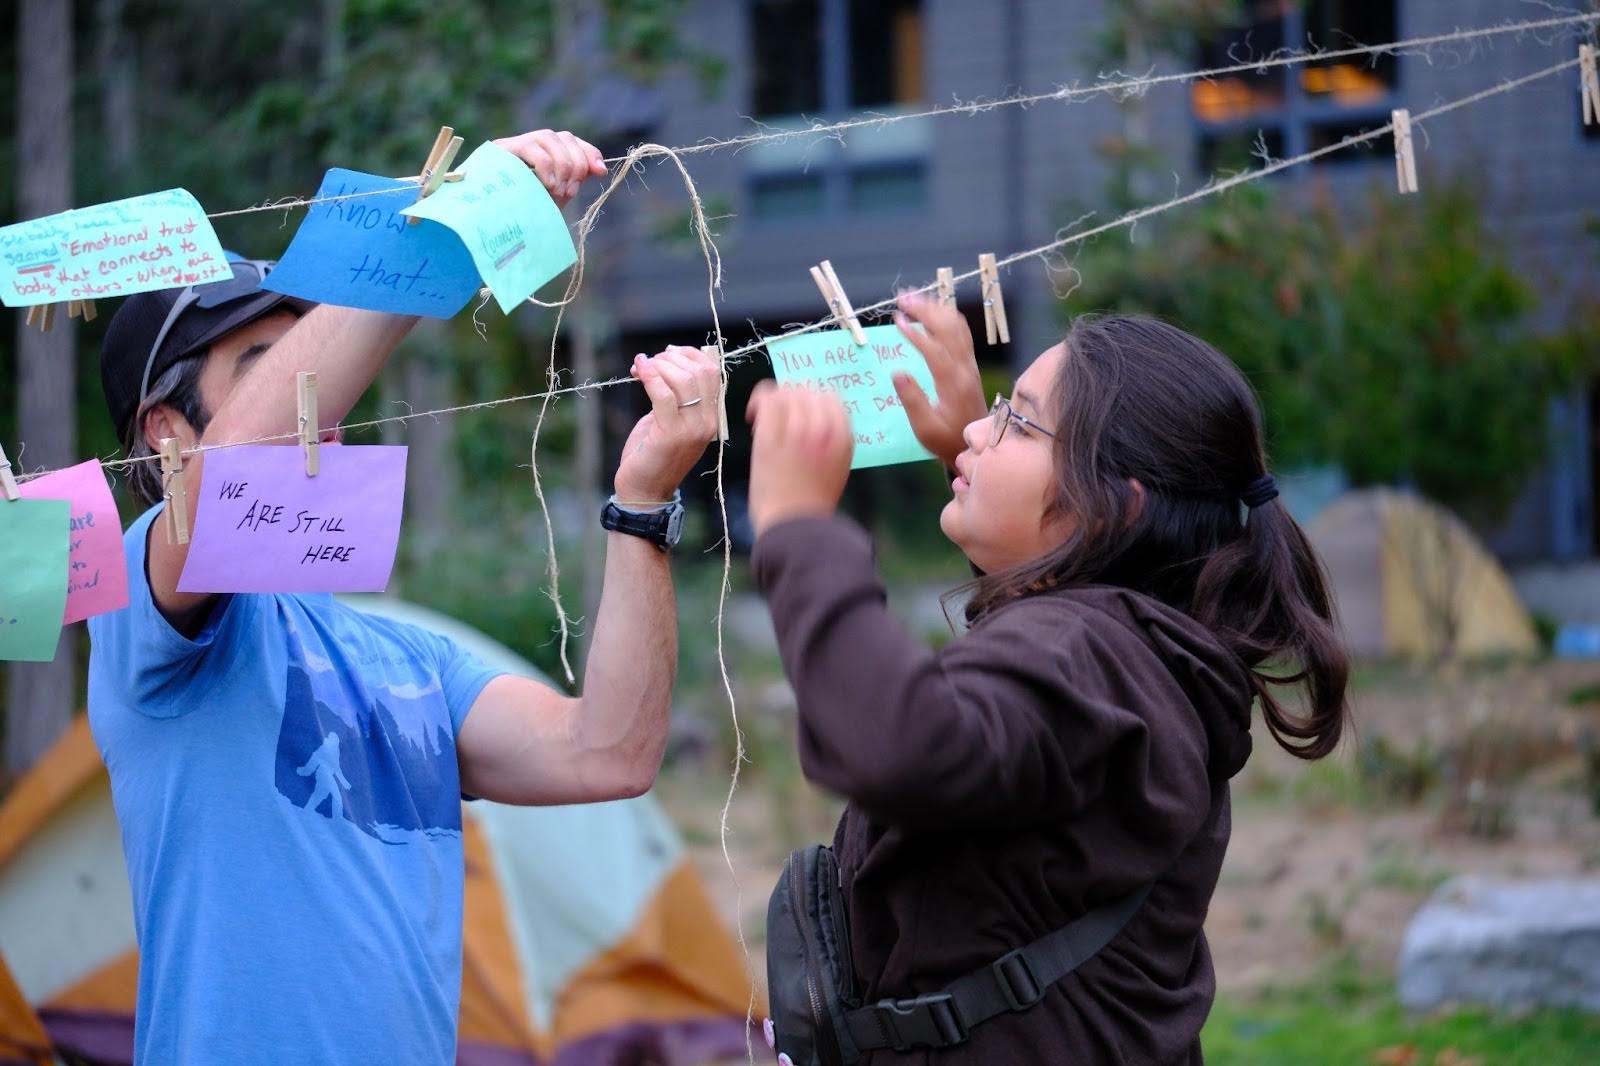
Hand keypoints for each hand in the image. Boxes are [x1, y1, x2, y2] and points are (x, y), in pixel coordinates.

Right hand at [493, 129, 608, 208]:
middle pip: (565, 137)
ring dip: (563, 166)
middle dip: (577, 165)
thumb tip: (601, 168)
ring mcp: (515, 143)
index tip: (600, 172)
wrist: (492, 222)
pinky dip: (547, 167)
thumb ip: (575, 181)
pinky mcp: (502, 148)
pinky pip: (532, 148)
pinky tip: (547, 186)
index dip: (589, 153)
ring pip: (550, 137)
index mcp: (544, 154)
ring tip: (558, 191)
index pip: (571, 141)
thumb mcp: (555, 197)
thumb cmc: (526, 213)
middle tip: (570, 192)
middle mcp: (531, 144)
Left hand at [615, 346, 722, 501]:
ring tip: (641, 366)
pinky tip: (637, 370)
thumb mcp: (670, 420)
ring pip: (682, 380)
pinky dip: (649, 376)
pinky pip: (663, 395)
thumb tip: (667, 360)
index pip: (712, 373)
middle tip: (650, 361)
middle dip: (670, 358)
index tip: (668, 352)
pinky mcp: (670, 435)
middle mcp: (706, 423)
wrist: (644, 490)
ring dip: (659, 365)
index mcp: (711, 418)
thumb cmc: (653, 453)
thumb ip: (674, 395)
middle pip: (699, 372)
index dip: (690, 354)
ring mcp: (691, 430)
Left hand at [745, 381, 852, 539]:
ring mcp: (796, 431)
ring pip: (786, 392)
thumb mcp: (836, 467)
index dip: (811, 400)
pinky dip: (757, 402)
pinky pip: (766, 401)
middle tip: (778, 418)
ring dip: (774, 402)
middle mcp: (823, 428)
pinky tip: (752, 418)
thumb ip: (830, 439)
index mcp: (843, 437)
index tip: (798, 413)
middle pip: (807, 391)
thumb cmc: (811, 503)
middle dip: (791, 399)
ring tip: (764, 421)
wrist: (795, 528)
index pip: (829, 397)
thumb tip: (811, 414)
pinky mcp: (770, 439)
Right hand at [891, 290, 988, 467]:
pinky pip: (962, 333)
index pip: (934, 349)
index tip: (896, 320)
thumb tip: (898, 373)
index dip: (915, 332)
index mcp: (952, 383)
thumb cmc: (946, 439)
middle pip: (948, 329)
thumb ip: (912, 400)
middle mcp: (964, 369)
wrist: (973, 444)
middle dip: (925, 310)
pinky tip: (934, 312)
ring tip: (914, 299)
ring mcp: (969, 365)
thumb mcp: (925, 428)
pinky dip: (947, 317)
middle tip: (903, 298)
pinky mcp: (969, 365)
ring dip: (936, 309)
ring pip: (957, 327)